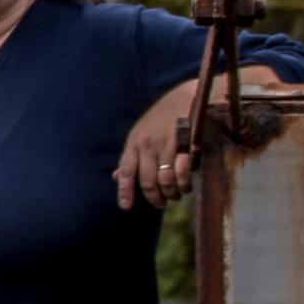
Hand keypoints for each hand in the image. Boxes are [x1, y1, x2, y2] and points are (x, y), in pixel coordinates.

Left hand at [114, 79, 195, 209]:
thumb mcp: (141, 134)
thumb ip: (131, 157)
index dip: (125, 191)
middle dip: (155, 198)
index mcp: (134, 142)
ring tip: (176, 195)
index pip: (125, 171)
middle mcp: (148, 145)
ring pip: (165, 180)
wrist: (187, 96)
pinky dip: (184, 183)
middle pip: (147, 181)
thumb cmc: (163, 118)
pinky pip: (182, 172)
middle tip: (161, 204)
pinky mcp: (185, 144)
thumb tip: (116, 177)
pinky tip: (186, 185)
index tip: (126, 207)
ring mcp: (166, 144)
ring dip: (171, 193)